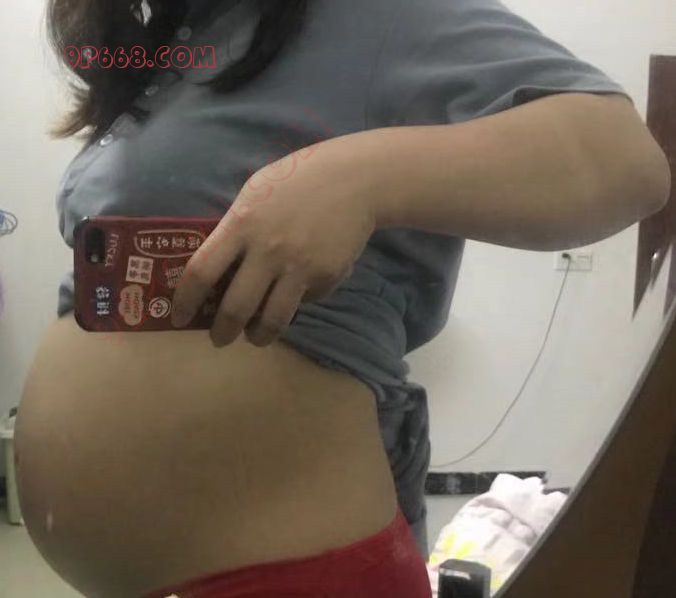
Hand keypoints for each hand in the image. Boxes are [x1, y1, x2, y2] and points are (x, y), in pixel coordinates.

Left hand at [171, 143, 376, 346]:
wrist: (355, 180)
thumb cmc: (297, 180)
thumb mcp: (254, 194)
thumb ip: (234, 228)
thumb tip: (218, 268)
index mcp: (242, 225)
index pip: (201, 272)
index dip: (185, 300)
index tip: (178, 316)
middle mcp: (268, 250)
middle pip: (236, 308)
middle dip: (222, 332)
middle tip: (219, 339)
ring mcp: (300, 267)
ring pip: (272, 319)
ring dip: (259, 336)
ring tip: (255, 337)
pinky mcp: (326, 277)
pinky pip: (304, 302)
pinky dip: (296, 304)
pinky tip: (296, 294)